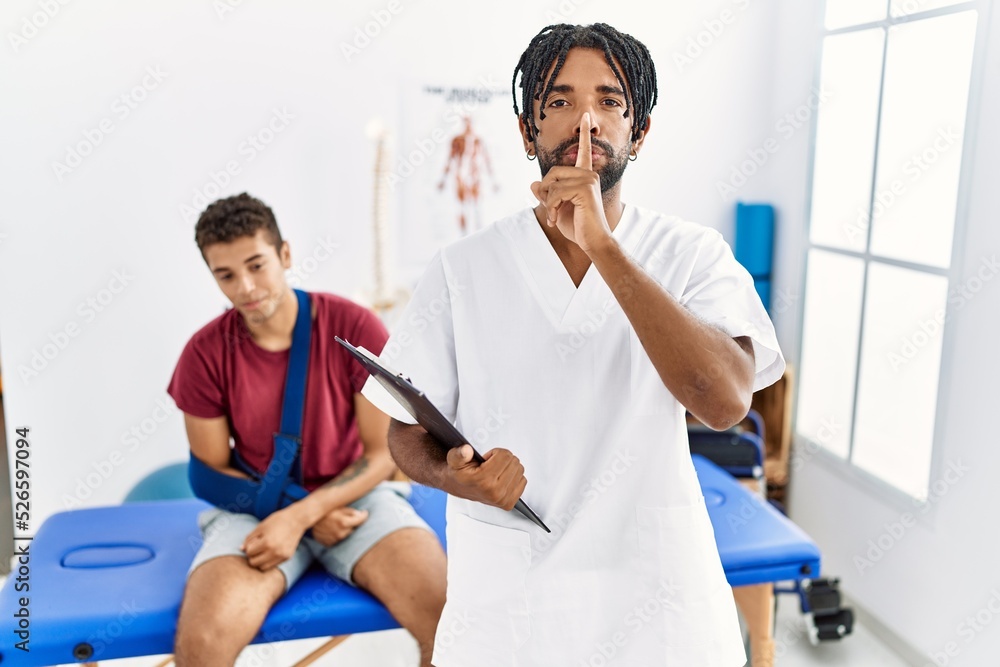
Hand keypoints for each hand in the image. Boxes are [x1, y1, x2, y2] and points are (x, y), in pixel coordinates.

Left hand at [241, 509, 307, 571]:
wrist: (297, 519)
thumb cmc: (278, 520)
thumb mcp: (261, 526)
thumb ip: (250, 538)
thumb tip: (241, 549)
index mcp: (267, 542)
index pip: (249, 553)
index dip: (249, 547)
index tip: (254, 541)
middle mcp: (275, 552)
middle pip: (254, 563)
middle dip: (253, 556)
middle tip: (257, 548)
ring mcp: (282, 556)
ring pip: (263, 567)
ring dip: (260, 561)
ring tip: (263, 551)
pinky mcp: (287, 557)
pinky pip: (273, 565)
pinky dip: (269, 561)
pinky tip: (271, 551)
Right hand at [311, 506, 369, 546]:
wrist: (306, 518)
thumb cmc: (323, 510)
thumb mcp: (338, 506)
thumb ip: (351, 511)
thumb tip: (362, 514)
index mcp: (344, 523)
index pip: (361, 520)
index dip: (364, 515)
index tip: (365, 512)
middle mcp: (341, 533)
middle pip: (353, 528)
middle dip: (352, 522)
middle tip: (345, 517)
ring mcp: (334, 540)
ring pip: (346, 534)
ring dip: (344, 529)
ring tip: (336, 522)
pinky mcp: (329, 543)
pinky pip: (337, 539)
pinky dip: (337, 534)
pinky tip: (331, 528)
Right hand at [445, 444, 526, 510]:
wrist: (458, 487)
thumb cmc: (459, 474)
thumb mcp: (454, 459)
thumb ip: (459, 453)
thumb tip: (466, 450)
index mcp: (483, 481)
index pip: (505, 456)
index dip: (495, 453)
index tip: (486, 459)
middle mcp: (495, 493)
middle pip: (514, 462)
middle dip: (502, 459)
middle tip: (490, 465)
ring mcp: (503, 499)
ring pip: (519, 470)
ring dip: (508, 467)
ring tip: (495, 471)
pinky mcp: (509, 503)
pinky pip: (523, 481)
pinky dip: (513, 476)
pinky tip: (501, 478)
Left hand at [529, 113, 612, 254]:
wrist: (593, 242)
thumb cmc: (578, 227)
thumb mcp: (556, 209)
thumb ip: (546, 195)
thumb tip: (534, 183)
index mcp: (585, 176)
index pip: (584, 151)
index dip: (583, 134)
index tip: (585, 116)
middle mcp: (589, 174)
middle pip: (553, 172)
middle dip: (546, 193)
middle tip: (550, 211)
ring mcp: (588, 180)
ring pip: (552, 183)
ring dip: (547, 203)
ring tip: (553, 216)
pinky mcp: (585, 188)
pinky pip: (555, 192)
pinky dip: (549, 207)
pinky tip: (554, 218)